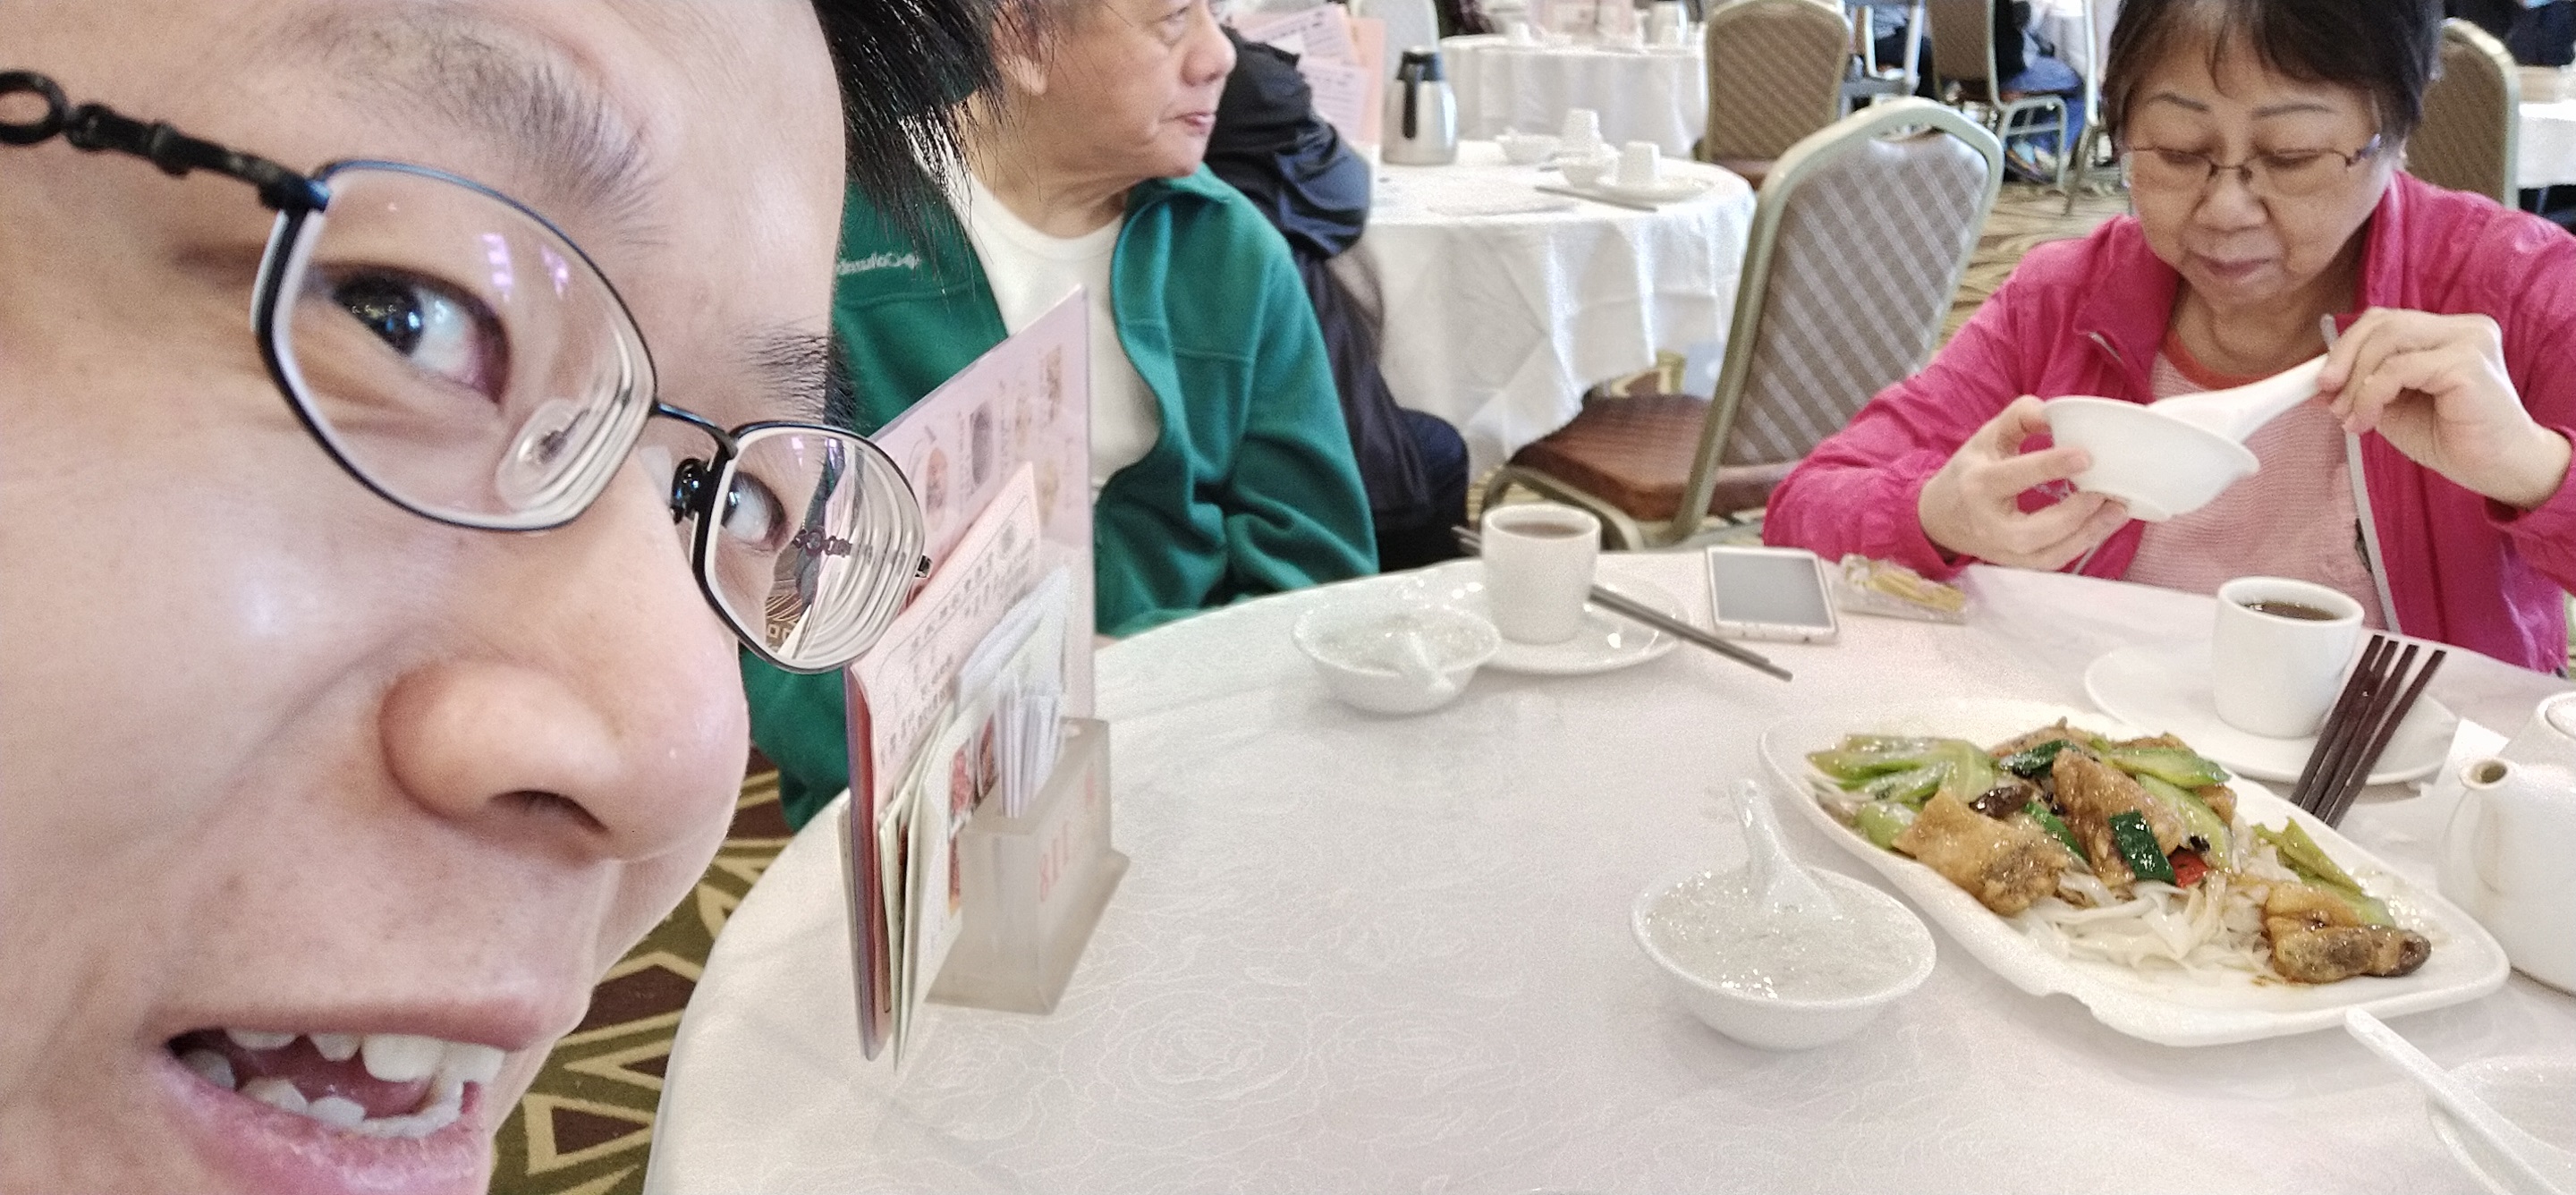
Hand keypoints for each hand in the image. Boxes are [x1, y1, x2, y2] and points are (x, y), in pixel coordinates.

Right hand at [1917, 396, 2130, 569]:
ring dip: (2088, 534)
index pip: (2014, 477)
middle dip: (2074, 513)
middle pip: (2033, 530)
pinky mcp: (2017, 563)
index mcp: (1978, 484)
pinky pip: (2054, 561)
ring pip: (2049, 553)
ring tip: (2118, 510)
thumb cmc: (1969, 472)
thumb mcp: (1986, 437)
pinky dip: (2082, 544)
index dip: (2050, 467)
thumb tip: (2054, 413)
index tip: (2086, 456)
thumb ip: (2019, 418)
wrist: (1940, 518)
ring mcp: (2003, 550)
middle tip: (2107, 491)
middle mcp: (1988, 523)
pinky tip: (2103, 524)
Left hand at [2319, 308, 2572, 509]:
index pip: (2384, 320)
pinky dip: (2371, 395)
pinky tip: (2367, 421)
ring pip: (2387, 341)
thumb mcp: (2396, 406)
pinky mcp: (2468, 363)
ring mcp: (2468, 340)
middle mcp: (2462, 328)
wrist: (2499, 468)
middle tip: (2328, 398)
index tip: (2322, 383)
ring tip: (2350, 417)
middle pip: (2382, 323)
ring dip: (2356, 382)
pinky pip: (2399, 369)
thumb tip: (2320, 380)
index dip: (2345, 347)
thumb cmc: (2452, 438)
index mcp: (2446, 332)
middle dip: (2344, 360)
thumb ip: (2365, 386)